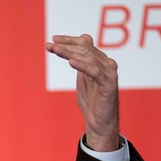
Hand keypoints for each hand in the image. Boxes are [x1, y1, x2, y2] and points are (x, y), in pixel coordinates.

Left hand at [45, 34, 119, 150]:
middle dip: (66, 46)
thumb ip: (82, 60)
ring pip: (88, 58)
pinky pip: (95, 72)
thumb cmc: (92, 101)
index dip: (69, 41)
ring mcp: (109, 73)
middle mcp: (107, 64)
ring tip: (56, 50)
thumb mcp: (83, 77)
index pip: (85, 45)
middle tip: (50, 45)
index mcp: (101, 61)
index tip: (53, 39)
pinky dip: (83, 66)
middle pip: (85, 50)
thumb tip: (84, 37)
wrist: (99, 124)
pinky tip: (71, 62)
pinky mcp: (109, 84)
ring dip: (70, 53)